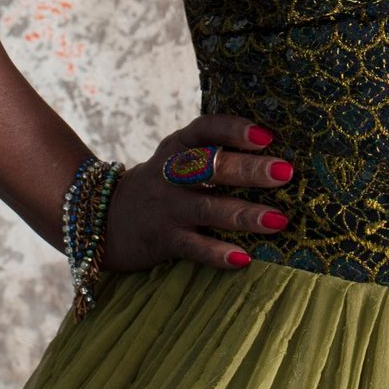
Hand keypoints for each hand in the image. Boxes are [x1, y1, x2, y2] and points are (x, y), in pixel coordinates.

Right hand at [99, 115, 293, 273]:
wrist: (102, 218)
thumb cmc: (161, 183)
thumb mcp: (177, 157)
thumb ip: (213, 151)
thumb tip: (273, 153)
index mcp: (178, 145)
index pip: (205, 129)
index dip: (234, 130)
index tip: (265, 136)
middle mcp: (171, 172)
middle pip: (211, 166)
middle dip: (249, 169)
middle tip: (285, 172)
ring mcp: (166, 207)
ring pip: (207, 208)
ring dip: (244, 214)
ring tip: (278, 220)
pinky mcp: (162, 240)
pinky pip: (193, 247)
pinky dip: (218, 253)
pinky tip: (243, 259)